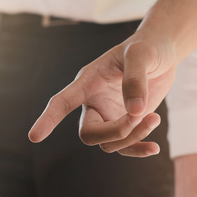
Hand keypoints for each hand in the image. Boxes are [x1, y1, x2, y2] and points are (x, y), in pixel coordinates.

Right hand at [28, 27, 177, 156]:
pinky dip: (139, 150)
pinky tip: (154, 148)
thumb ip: (135, 80)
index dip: (48, 119)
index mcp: (88, 82)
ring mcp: (109, 116)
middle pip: (89, 133)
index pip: (62, 102)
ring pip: (110, 144)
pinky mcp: (126, 124)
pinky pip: (125, 148)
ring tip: (155, 118)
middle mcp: (93, 102)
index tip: (34, 136)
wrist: (162, 53)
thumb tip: (134, 112)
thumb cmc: (146, 47)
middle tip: (139, 116)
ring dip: (133, 136)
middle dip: (114, 132)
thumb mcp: (141, 55)